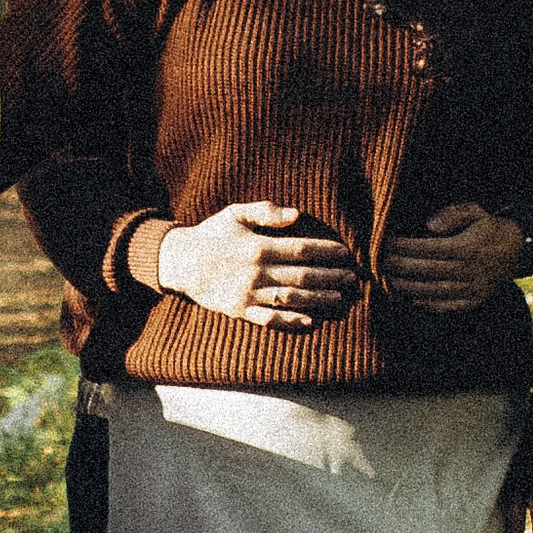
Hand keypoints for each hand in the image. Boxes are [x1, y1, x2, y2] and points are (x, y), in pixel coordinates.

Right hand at [155, 200, 360, 329]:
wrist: (180, 261)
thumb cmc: (212, 234)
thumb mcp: (235, 213)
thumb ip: (266, 211)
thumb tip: (296, 214)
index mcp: (258, 246)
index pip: (302, 249)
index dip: (327, 252)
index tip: (346, 253)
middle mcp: (256, 271)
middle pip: (302, 276)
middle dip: (331, 276)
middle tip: (352, 278)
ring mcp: (248, 294)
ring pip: (291, 298)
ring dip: (319, 299)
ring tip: (340, 298)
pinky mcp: (240, 310)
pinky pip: (269, 319)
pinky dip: (290, 321)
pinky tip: (310, 321)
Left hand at [379, 200, 526, 314]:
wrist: (516, 251)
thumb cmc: (488, 229)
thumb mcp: (476, 212)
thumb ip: (453, 214)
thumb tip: (430, 226)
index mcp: (466, 248)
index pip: (428, 248)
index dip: (404, 246)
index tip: (385, 242)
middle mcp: (468, 271)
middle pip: (426, 271)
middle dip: (399, 266)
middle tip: (379, 262)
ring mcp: (471, 289)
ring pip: (433, 291)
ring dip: (408, 287)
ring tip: (388, 280)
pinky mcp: (473, 301)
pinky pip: (446, 306)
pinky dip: (427, 303)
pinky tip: (411, 297)